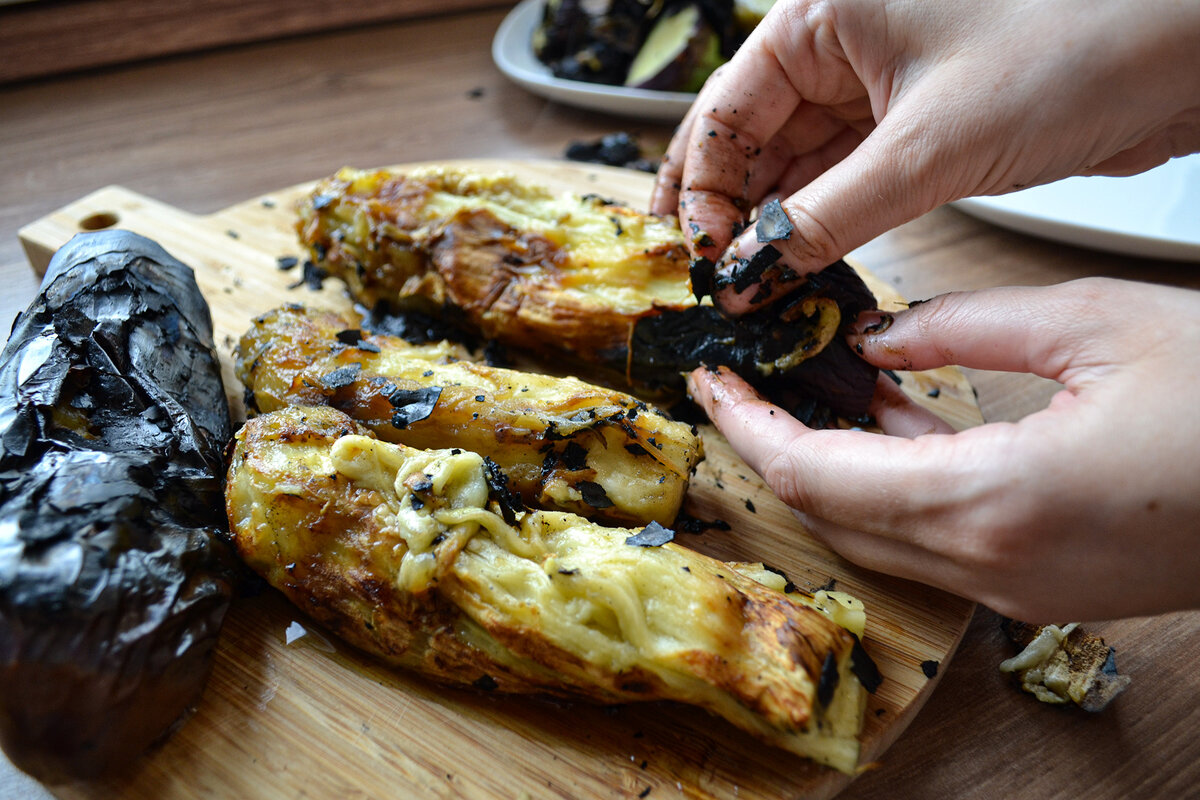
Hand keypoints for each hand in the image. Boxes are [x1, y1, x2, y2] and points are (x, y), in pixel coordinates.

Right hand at [651, 0, 1199, 312]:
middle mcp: (843, 46)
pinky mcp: (917, 128)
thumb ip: (827, 218)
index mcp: (825, 14)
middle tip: (710, 281)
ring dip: (775, 227)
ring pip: (798, 167)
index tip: (702, 258)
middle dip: (731, 211)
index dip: (704, 189)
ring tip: (751, 287)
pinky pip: (846, 182)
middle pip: (753, 139)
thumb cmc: (1074, 47)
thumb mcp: (928, 148)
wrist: (1182, 53)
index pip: (728, 108)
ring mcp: (880, 88)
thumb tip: (751, 273)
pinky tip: (799, 267)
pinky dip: (822, 226)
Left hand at [685, 278, 1199, 621]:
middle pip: (834, 518)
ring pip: (881, 534)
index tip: (713, 386)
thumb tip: (884, 339)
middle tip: (744, 388)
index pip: (816, 479)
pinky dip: (897, 486)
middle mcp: (993, 566)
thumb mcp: (1094, 325)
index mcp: (992, 503)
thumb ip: (964, 327)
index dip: (749, 431)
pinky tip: (893, 424)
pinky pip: (936, 539)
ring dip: (836, 467)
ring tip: (810, 392)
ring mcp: (1019, 588)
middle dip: (775, 451)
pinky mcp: (1044, 584)